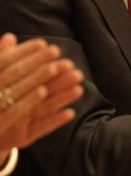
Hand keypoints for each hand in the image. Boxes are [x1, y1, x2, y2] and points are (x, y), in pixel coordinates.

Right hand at [0, 34, 83, 156]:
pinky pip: (40, 129)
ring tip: (77, 80)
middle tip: (66, 62)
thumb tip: (11, 36)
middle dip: (44, 73)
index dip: (25, 55)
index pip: (5, 67)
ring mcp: (7, 123)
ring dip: (59, 94)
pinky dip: (56, 120)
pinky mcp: (19, 139)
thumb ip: (0, 60)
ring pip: (36, 107)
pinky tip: (72, 112)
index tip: (45, 44)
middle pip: (22, 86)